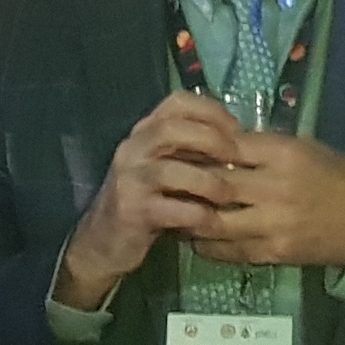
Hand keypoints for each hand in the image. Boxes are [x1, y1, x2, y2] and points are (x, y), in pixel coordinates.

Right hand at [54, 93, 245, 308]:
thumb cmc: (145, 201)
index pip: (177, 102)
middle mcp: (133, 149)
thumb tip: (240, 142)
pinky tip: (213, 223)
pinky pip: (174, 210)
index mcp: (144, 133)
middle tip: (237, 158)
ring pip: (171, 171)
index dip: (211, 110)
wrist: (104, 241)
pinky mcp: (133, 212)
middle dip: (211, 139)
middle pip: (172, 128)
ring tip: (229, 195)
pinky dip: (200, 216)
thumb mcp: (165, 168)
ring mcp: (130, 180)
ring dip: (209, 181)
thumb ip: (190, 151)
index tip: (236, 128)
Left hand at [186, 132, 344, 270]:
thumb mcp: (299, 147)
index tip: (180, 151)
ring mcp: (273, 224)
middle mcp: (275, 189)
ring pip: (214, 223)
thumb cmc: (331, 174)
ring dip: (190, 219)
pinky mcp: (273, 253)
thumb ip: (257, 147)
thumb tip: (212, 147)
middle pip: (214, 185)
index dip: (198, 150)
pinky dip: (207, 245)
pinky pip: (229, 251)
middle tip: (168, 183)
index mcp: (283, 155)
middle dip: (187, 184)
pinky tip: (195, 238)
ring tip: (176, 213)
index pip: (226, 148)